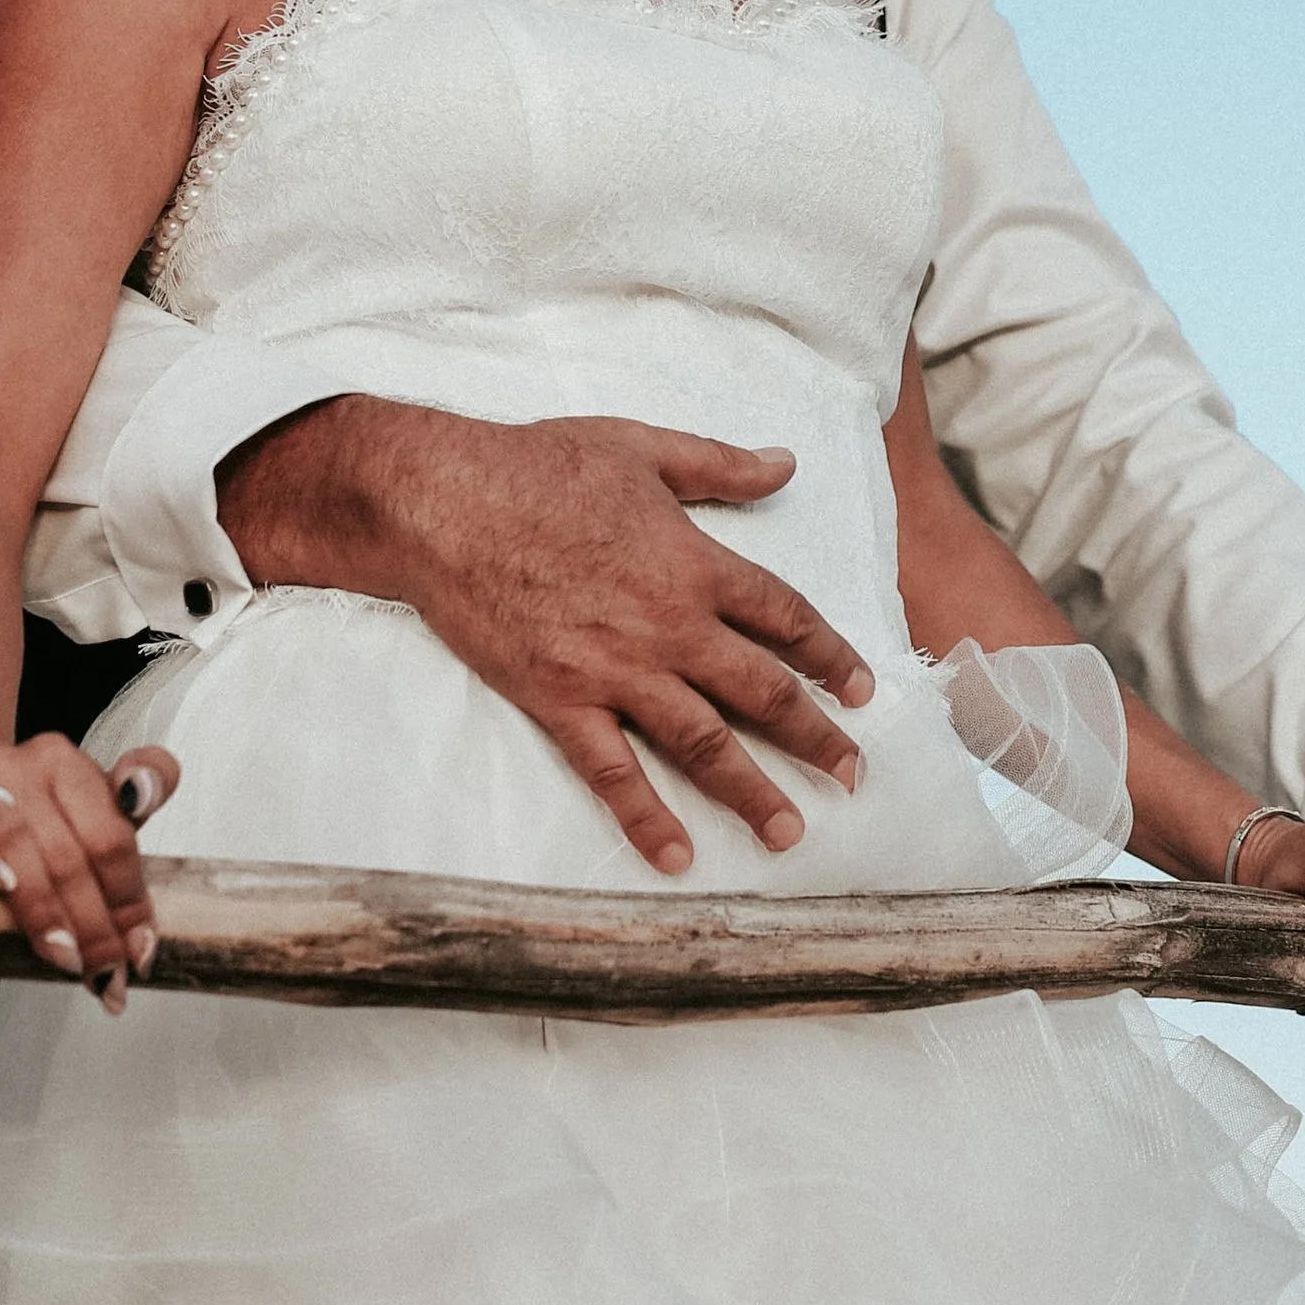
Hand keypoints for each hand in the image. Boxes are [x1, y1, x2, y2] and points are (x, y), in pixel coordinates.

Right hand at [0, 736, 175, 1008]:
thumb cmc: (27, 815)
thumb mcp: (90, 804)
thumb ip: (143, 785)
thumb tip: (144, 795)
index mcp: (65, 763)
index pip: (111, 837)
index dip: (130, 901)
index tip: (139, 954)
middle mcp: (15, 763)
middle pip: (67, 850)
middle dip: (93, 924)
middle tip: (103, 975)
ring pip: (14, 839)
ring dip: (43, 906)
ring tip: (63, 955)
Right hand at [220, 398, 876, 875]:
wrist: (443, 502)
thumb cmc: (538, 465)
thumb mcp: (640, 446)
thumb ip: (718, 464)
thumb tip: (784, 461)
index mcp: (694, 564)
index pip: (784, 618)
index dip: (829, 655)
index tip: (861, 689)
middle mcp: (669, 625)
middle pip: (763, 692)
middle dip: (816, 737)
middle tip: (854, 775)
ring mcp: (616, 670)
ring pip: (704, 743)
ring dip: (753, 791)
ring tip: (791, 833)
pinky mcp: (561, 701)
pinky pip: (612, 772)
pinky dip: (646, 818)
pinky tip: (676, 857)